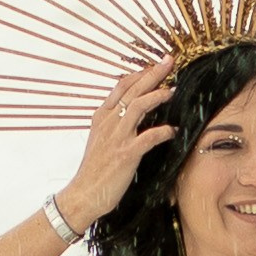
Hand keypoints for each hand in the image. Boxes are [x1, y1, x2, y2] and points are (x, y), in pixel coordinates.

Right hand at [57, 63, 176, 230]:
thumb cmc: (94, 170)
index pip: (120, 86)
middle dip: (152, 74)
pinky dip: (163, 132)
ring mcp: (116, 138)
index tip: (155, 65)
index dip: (140, 73)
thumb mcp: (100, 139)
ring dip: (156, 96)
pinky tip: (172, 131)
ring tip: (172, 90)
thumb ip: (113, 123)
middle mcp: (108, 123)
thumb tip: (131, 110)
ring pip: (137, 107)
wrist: (83, 195)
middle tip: (169, 61)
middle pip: (131, 90)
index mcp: (101, 117)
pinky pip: (148, 138)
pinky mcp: (125, 155)